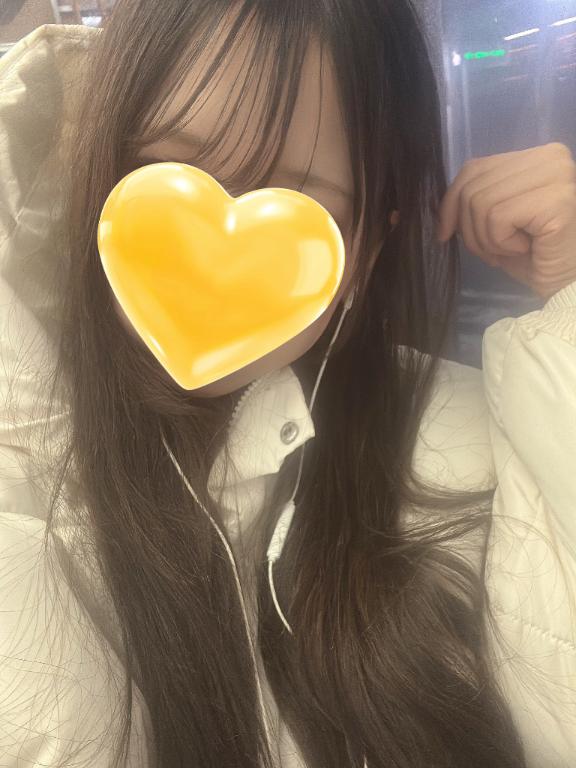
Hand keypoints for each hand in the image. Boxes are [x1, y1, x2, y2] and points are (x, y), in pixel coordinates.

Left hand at [437, 143, 575, 299]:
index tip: (444, 233)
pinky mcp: (556, 200)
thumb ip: (476, 200)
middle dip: (469, 230)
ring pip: (481, 203)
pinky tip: (525, 249)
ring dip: (486, 240)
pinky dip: (501, 243)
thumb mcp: (498, 221)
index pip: (474, 168)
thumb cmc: (537, 255)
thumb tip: (441, 207)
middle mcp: (550, 157)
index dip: (450, 203)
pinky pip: (498, 218)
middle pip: (473, 187)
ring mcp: (556, 176)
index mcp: (535, 156)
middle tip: (491, 253)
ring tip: (509, 251)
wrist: (569, 283)